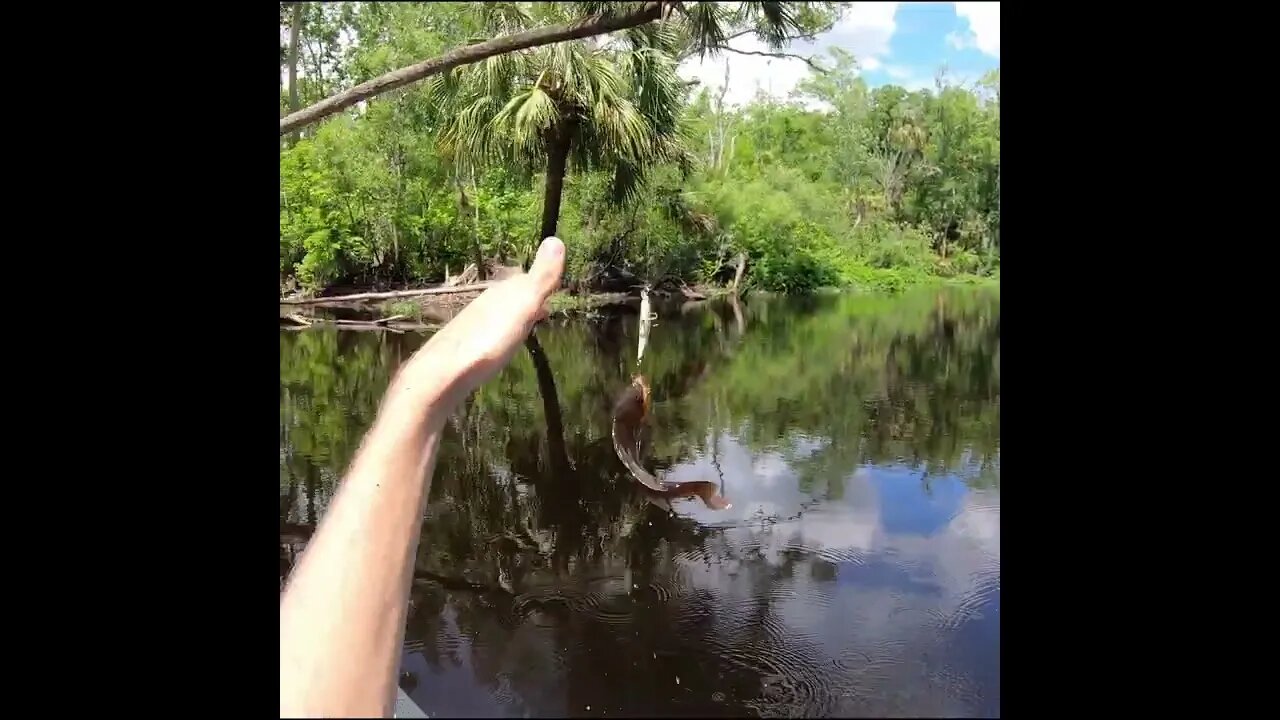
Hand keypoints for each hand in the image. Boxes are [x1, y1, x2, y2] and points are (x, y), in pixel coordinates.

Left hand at [387, 237, 565, 416]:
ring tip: (526, 329)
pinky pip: (488, 335)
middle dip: (527, 301)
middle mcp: (485, 304)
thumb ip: (541, 278)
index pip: (525, 281)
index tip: (555, 290)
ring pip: (498, 316)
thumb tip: (555, 239)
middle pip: (510, 297)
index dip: (541, 284)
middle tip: (544, 310)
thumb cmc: (489, 339)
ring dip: (513, 320)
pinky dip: (499, 336)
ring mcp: (472, 326)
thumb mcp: (523, 306)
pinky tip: (500, 348)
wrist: (445, 372)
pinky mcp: (464, 348)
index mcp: (501, 293)